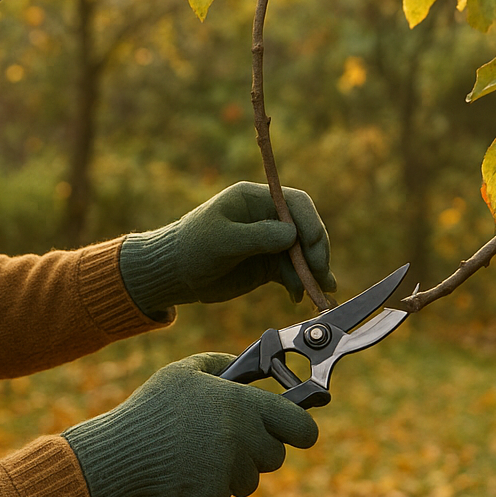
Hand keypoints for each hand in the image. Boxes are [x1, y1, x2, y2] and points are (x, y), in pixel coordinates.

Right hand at [63, 353, 318, 496]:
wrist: (117, 455)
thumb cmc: (151, 410)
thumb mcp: (183, 371)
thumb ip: (222, 363)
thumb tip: (248, 366)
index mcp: (242, 404)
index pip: (302, 427)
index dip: (301, 430)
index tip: (296, 431)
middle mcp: (242, 439)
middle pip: (276, 456)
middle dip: (258, 450)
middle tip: (228, 439)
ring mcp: (228, 471)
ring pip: (250, 479)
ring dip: (231, 471)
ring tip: (195, 454)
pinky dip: (207, 489)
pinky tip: (182, 472)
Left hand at [119, 181, 334, 317]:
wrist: (174, 275)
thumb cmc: (192, 249)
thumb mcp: (222, 241)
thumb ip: (258, 237)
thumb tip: (293, 235)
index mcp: (254, 199)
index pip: (296, 204)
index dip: (310, 225)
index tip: (313, 251)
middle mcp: (267, 217)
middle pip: (305, 229)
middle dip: (316, 253)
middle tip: (321, 277)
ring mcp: (269, 242)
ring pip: (302, 254)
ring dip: (313, 273)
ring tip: (320, 294)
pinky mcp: (267, 265)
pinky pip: (292, 272)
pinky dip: (299, 283)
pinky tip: (298, 297)